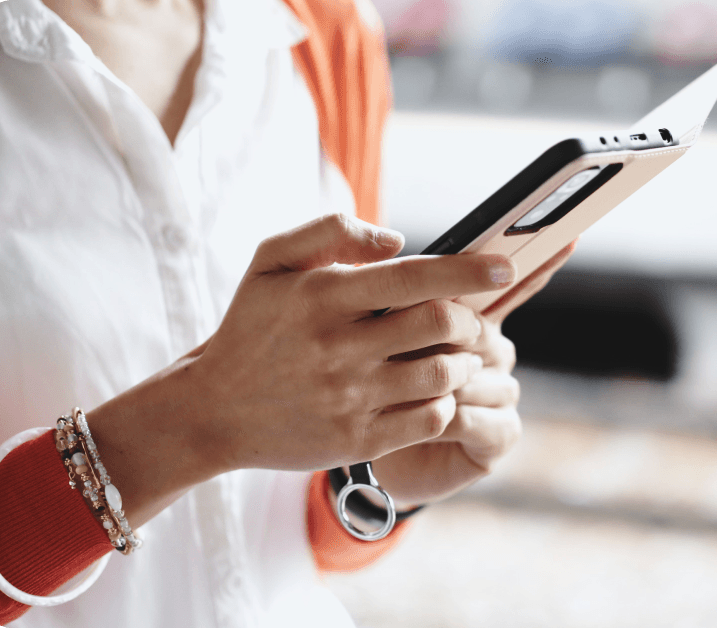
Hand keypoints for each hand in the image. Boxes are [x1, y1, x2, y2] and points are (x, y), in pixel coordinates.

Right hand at [86, 214, 516, 525]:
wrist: (211, 411)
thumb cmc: (252, 327)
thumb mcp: (271, 262)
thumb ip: (331, 231)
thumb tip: (397, 239)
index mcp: (325, 295)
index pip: (416, 276)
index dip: (470, 270)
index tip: (505, 267)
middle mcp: (340, 346)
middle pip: (440, 324)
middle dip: (471, 318)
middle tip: (474, 318)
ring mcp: (351, 397)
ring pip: (443, 373)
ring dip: (464, 360)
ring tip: (456, 353)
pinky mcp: (358, 439)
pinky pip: (431, 417)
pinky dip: (447, 400)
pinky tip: (435, 390)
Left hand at [368, 241, 577, 506]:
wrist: (370, 453)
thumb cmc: (371, 386)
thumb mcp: (377, 335)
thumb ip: (393, 295)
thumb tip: (394, 245)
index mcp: (473, 320)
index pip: (511, 286)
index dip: (540, 264)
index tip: (569, 238)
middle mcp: (495, 352)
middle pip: (478, 333)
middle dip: (436, 345)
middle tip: (395, 356)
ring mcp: (503, 393)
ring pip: (472, 377)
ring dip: (433, 388)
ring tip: (400, 399)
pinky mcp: (502, 433)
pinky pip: (474, 418)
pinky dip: (445, 422)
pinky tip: (427, 428)